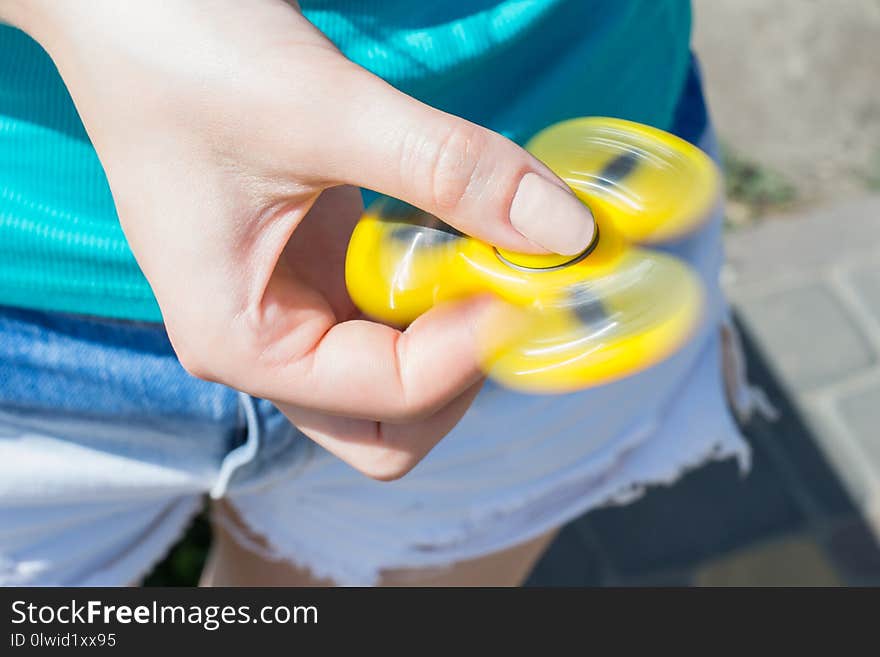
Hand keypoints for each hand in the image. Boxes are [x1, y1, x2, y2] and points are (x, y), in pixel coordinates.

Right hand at [9, 0, 593, 478]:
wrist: (123, 2)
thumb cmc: (182, 51)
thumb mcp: (324, 111)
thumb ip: (450, 172)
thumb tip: (564, 232)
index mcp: (240, 339)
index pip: (389, 397)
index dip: (471, 349)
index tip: (526, 278)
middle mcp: (266, 343)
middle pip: (393, 424)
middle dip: (463, 372)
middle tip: (506, 283)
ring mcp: (292, 308)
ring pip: (400, 379)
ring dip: (458, 333)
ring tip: (489, 251)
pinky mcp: (315, 268)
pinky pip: (394, 314)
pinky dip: (439, 289)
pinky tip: (459, 230)